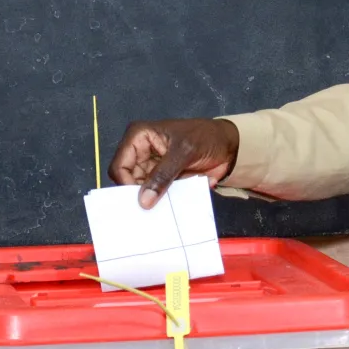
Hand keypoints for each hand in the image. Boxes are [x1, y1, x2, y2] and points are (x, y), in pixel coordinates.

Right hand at [108, 119, 239, 208]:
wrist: (228, 146)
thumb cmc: (205, 137)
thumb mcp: (183, 153)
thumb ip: (162, 175)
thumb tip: (144, 200)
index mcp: (139, 137)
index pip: (120, 166)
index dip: (126, 184)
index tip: (140, 200)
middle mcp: (140, 152)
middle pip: (127, 181)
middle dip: (138, 195)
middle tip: (149, 211)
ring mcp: (151, 167)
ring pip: (141, 191)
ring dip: (152, 200)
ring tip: (161, 211)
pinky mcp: (163, 180)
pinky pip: (156, 195)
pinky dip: (162, 202)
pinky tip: (169, 209)